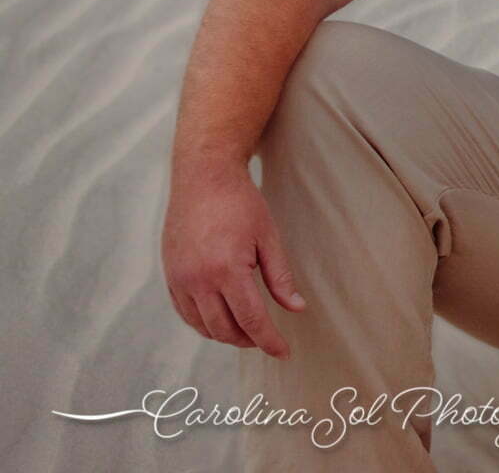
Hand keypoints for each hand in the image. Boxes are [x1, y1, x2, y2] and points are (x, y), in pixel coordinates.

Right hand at [161, 162, 305, 358]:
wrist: (202, 178)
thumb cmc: (241, 203)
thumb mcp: (269, 237)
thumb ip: (281, 277)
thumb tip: (296, 309)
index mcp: (227, 270)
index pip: (251, 320)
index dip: (269, 341)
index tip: (284, 353)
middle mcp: (198, 280)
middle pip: (225, 329)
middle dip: (249, 340)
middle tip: (267, 339)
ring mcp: (180, 279)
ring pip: (203, 326)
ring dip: (226, 335)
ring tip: (248, 331)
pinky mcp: (170, 276)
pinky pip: (186, 313)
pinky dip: (204, 324)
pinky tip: (221, 320)